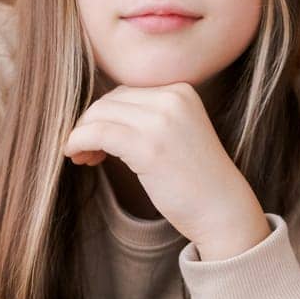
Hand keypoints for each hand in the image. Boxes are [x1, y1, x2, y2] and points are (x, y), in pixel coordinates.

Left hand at [64, 82, 267, 258]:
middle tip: (88, 152)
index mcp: (181, 90)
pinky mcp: (148, 147)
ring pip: (98, 114)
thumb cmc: (196, 177)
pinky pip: (96, 133)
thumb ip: (149, 115)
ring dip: (81, 135)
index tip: (99, 141)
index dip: (105, 115)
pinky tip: (78, 157)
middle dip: (90, 124)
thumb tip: (99, 112)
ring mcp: (161, 121)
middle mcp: (172, 99)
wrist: (222, 208)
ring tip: (86, 158)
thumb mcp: (178, 131)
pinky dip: (77, 142)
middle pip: (108, 100)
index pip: (125, 92)